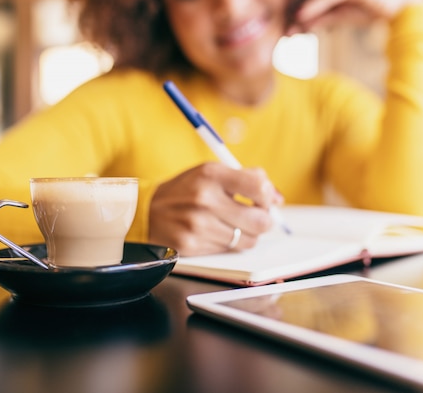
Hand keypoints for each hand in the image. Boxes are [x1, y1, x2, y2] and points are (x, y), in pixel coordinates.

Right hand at [148, 163, 282, 255]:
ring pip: (248, 240)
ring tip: (235, 225)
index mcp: (211, 174)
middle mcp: (204, 199)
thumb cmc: (185, 190)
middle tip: (257, 217)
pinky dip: (228, 243)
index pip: (258, 186)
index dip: (268, 195)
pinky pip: (228, 250)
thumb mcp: (210, 172)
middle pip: (260, 220)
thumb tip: (277, 198)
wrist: (145, 211)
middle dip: (264, 220)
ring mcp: (197, 225)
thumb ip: (245, 178)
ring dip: (248, 234)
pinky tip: (216, 232)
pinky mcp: (192, 245)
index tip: (264, 199)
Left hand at [287, 0, 422, 34]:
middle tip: (279, 30)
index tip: (280, 25)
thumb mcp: (341, 16)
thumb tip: (301, 25)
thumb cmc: (371, 8)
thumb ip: (322, 18)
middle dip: (292, 11)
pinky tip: (302, 16)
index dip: (291, 7)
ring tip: (286, 27)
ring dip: (299, 11)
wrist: (400, 6)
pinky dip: (315, 6)